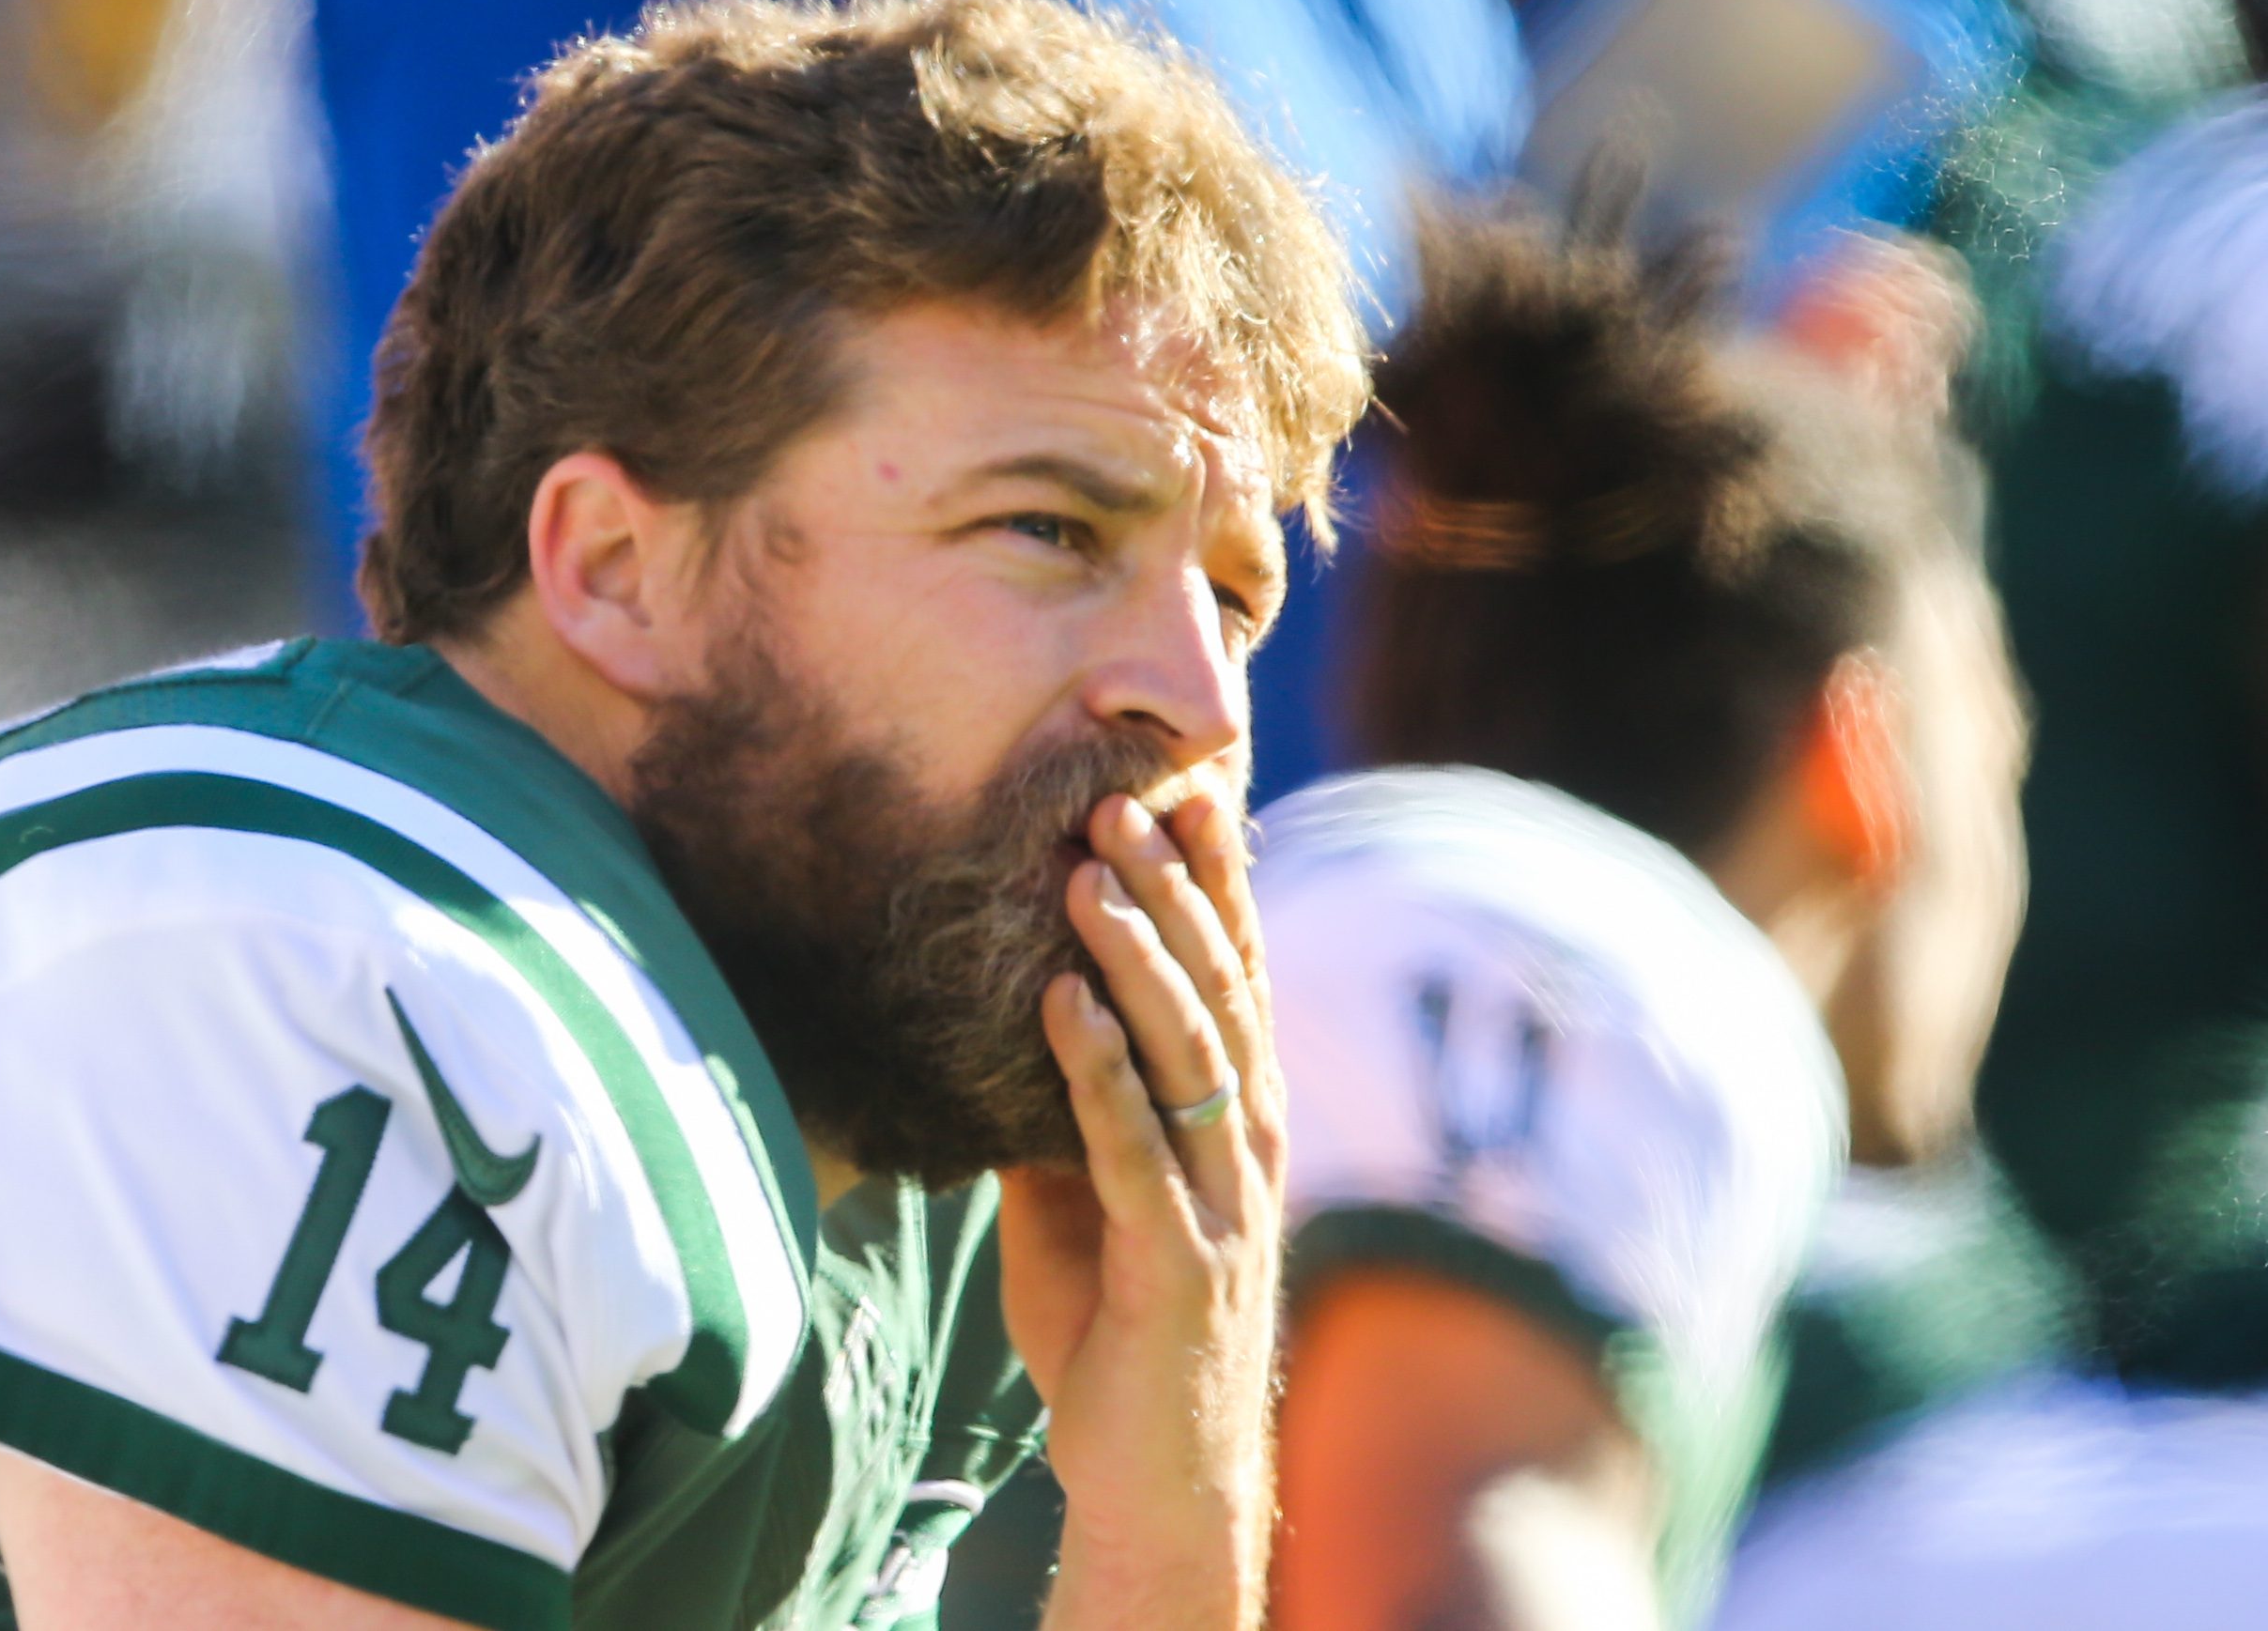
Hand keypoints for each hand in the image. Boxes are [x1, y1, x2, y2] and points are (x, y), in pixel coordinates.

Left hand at [997, 789, 1287, 1630]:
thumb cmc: (1117, 1331)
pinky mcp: (1179, 1260)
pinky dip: (1097, 1068)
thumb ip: (1069, 1111)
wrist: (1161, 1476)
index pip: (1232, 976)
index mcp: (1237, 1119)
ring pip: (1188, 1050)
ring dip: (1136, 954)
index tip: (1177, 790)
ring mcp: (1221, 1200)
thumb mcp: (1086, 1196)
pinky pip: (1133, 1145)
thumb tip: (1020, 1014)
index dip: (1210, 884)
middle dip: (1172, 888)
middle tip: (1118, 797)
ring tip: (1084, 870)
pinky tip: (1061, 1003)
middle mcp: (1248, 1144)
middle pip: (1218, 989)